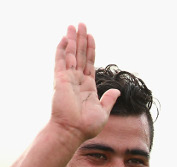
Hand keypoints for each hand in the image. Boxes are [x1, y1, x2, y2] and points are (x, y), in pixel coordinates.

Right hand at [50, 23, 119, 142]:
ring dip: (73, 39)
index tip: (91, 36)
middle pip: (80, 55)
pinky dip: (63, 49)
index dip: (91, 49)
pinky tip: (65, 38)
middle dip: (81, 39)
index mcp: (87, 87)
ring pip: (71, 54)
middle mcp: (77, 80)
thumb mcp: (103, 112)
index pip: (90, 63)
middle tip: (81, 24)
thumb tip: (117, 91)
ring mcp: (68, 79)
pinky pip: (61, 61)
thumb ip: (109, 99)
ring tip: (74, 25)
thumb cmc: (86, 126)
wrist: (72, 131)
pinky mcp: (60, 80)